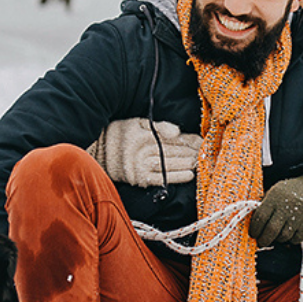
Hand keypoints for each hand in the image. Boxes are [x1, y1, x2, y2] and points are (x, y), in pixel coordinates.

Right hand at [87, 118, 201, 186]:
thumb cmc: (116, 135)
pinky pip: (162, 178)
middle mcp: (145, 150)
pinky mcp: (140, 179)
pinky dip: (177, 177)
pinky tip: (190, 175)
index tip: (202, 140)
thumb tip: (177, 131)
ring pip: (171, 163)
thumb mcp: (134, 122)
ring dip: (188, 163)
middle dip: (192, 151)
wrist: (94, 152)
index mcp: (145, 134)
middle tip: (207, 152)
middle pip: (174, 150)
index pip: (173, 138)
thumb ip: (157, 125)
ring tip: (202, 161)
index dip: (189, 140)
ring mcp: (142, 166)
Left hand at [249, 175, 302, 246]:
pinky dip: (291, 240)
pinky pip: (296, 239)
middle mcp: (287, 206)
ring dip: (278, 239)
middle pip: (271, 230)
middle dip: (264, 240)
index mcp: (274, 197)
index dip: (254, 229)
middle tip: (261, 242)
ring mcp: (300, 214)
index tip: (253, 234)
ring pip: (284, 237)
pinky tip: (289, 234)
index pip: (260, 217)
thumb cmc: (288, 193)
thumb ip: (264, 207)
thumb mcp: (274, 193)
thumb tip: (253, 228)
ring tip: (276, 235)